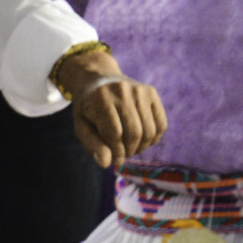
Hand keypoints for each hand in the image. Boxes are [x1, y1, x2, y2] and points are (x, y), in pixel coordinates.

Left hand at [59, 49, 167, 169]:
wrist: (97, 79)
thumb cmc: (88, 109)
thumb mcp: (82, 126)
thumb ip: (92, 144)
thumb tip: (106, 163)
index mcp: (100, 99)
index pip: (115, 134)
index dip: (117, 152)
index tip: (115, 161)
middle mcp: (121, 91)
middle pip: (135, 132)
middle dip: (130, 150)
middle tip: (124, 155)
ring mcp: (139, 90)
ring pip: (150, 130)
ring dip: (142, 146)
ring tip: (132, 148)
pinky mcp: (151, 92)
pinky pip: (161, 124)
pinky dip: (154, 138)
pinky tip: (144, 140)